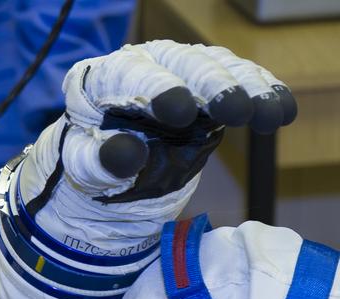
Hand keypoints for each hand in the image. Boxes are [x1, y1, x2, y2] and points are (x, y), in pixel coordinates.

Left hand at [15, 41, 293, 254]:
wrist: (112, 156)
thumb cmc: (93, 158)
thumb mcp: (86, 167)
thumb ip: (99, 161)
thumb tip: (126, 154)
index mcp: (108, 76)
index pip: (135, 75)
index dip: (159, 91)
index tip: (181, 113)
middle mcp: (149, 61)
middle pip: (186, 64)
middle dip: (214, 86)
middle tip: (237, 112)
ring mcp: (183, 68)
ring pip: (220, 67)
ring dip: (249, 89)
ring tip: (267, 116)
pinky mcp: (211, 80)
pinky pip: (242, 77)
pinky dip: (264, 91)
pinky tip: (281, 111)